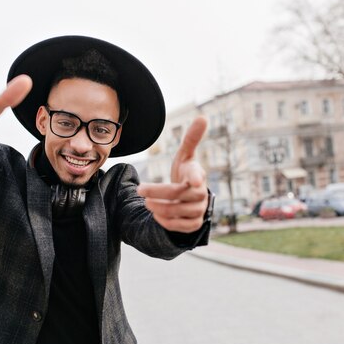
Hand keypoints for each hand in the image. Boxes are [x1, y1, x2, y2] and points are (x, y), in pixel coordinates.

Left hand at [137, 117, 208, 232]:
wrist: (189, 199)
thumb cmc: (185, 174)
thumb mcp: (185, 156)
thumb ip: (191, 139)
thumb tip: (203, 117)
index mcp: (197, 175)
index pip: (198, 177)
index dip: (196, 178)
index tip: (192, 180)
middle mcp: (201, 194)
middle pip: (179, 195)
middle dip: (158, 193)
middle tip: (140, 190)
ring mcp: (198, 211)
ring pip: (178, 212)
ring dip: (159, 208)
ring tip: (146, 203)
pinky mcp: (193, 225)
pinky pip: (179, 226)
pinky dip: (165, 221)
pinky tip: (156, 214)